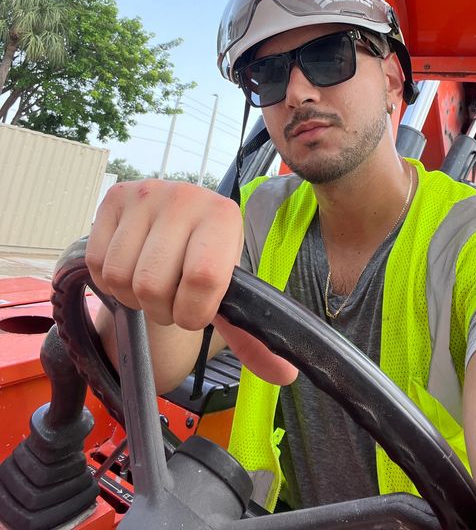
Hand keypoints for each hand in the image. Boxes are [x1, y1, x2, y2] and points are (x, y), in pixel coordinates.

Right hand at [87, 179, 295, 385]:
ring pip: (120, 276)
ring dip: (132, 297)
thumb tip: (284, 374)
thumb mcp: (229, 290)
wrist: (181, 222)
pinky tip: (130, 267)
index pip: (202, 277)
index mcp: (223, 216)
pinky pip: (98, 262)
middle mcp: (185, 198)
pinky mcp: (114, 199)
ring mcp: (146, 194)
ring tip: (151, 283)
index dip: (192, 311)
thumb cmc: (206, 260)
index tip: (194, 312)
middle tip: (171, 298)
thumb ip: (249, 335)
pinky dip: (109, 281)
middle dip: (160, 309)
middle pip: (152, 284)